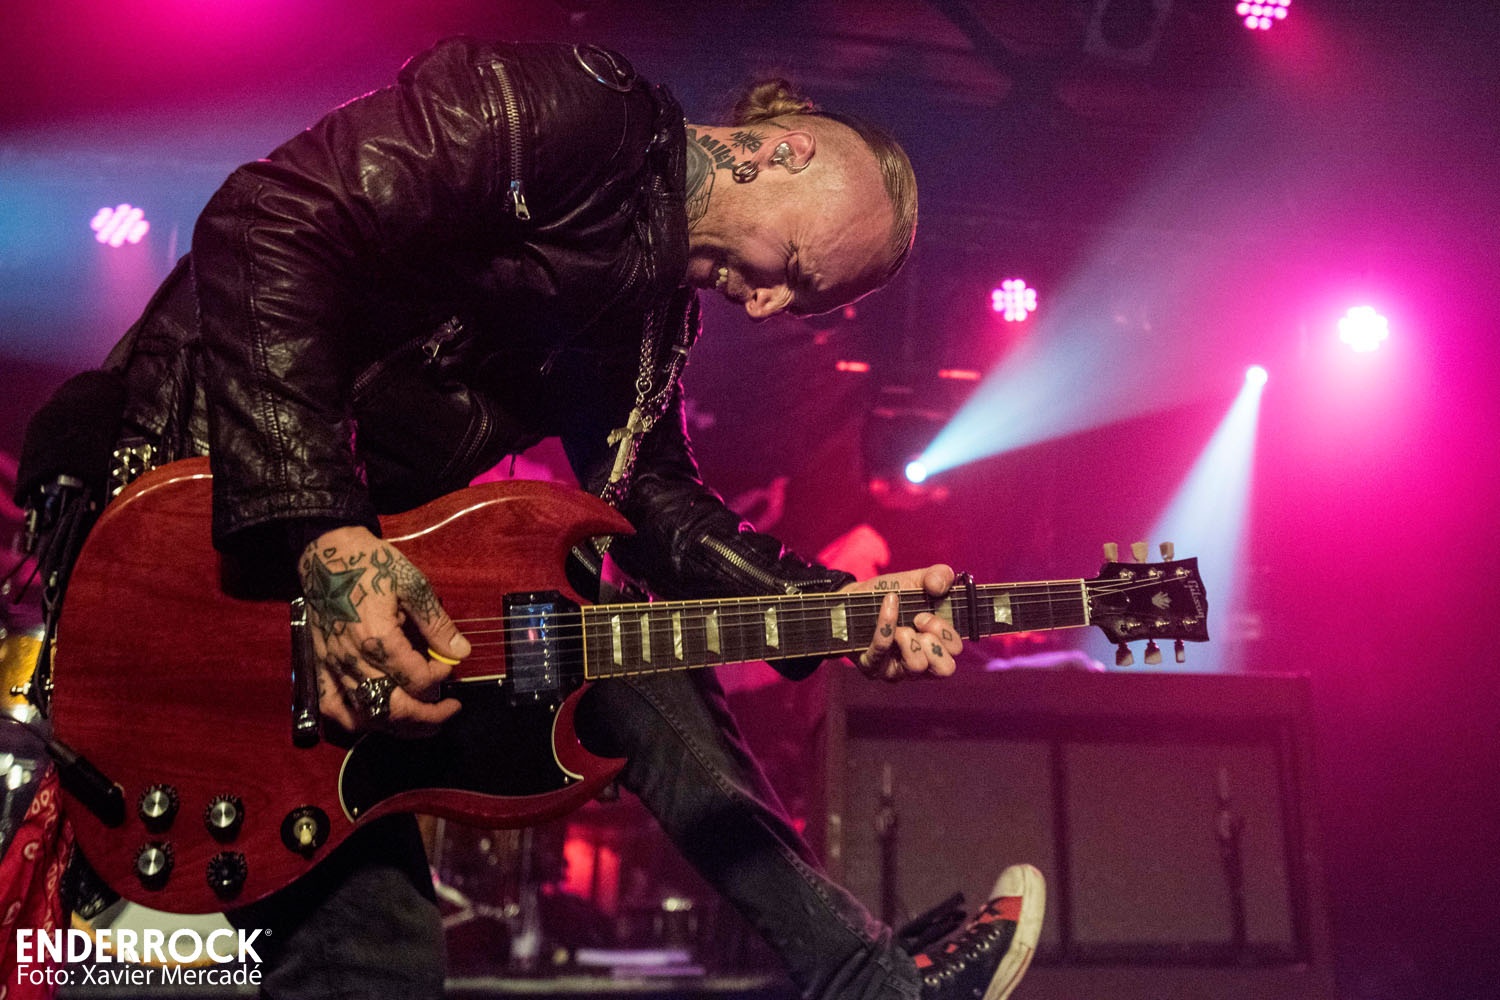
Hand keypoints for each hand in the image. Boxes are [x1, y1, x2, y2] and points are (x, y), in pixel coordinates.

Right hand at [298, 525, 465, 734]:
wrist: (326, 553)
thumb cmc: (370, 564)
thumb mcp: (412, 584)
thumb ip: (437, 623)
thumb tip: (462, 651)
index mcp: (377, 639)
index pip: (417, 680)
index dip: (441, 678)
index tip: (450, 665)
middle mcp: (352, 660)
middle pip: (393, 709)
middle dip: (428, 716)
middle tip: (450, 710)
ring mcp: (333, 666)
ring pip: (367, 716)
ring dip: (399, 725)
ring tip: (423, 721)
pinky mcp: (319, 665)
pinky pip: (333, 708)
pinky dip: (356, 721)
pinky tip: (376, 721)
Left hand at [840, 564, 962, 681]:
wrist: (853, 598)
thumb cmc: (891, 594)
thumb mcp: (918, 580)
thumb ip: (938, 575)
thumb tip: (939, 585)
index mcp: (938, 646)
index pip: (956, 652)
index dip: (947, 633)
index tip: (927, 614)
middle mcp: (922, 663)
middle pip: (945, 669)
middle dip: (935, 641)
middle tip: (919, 621)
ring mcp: (897, 670)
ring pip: (917, 666)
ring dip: (909, 638)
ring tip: (900, 626)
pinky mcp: (874, 667)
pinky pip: (882, 651)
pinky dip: (886, 624)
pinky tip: (887, 606)